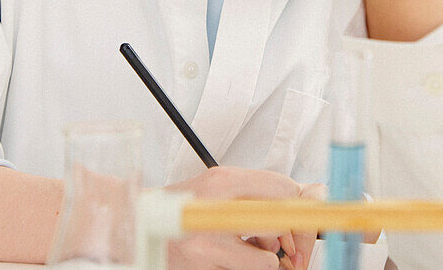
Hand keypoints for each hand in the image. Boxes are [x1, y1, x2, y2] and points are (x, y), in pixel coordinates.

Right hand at [166, 166, 319, 269]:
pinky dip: (245, 269)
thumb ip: (255, 192)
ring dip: (263, 260)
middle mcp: (212, 210)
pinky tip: (226, 262)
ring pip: (268, 261)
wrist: (137, 226)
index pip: (282, 189)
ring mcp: (205, 245)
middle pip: (279, 224)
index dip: (297, 207)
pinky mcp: (200, 269)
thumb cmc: (181, 208)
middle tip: (277, 244)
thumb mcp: (216, 188)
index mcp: (221, 182)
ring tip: (242, 253)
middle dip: (285, 238)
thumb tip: (305, 204)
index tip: (300, 218)